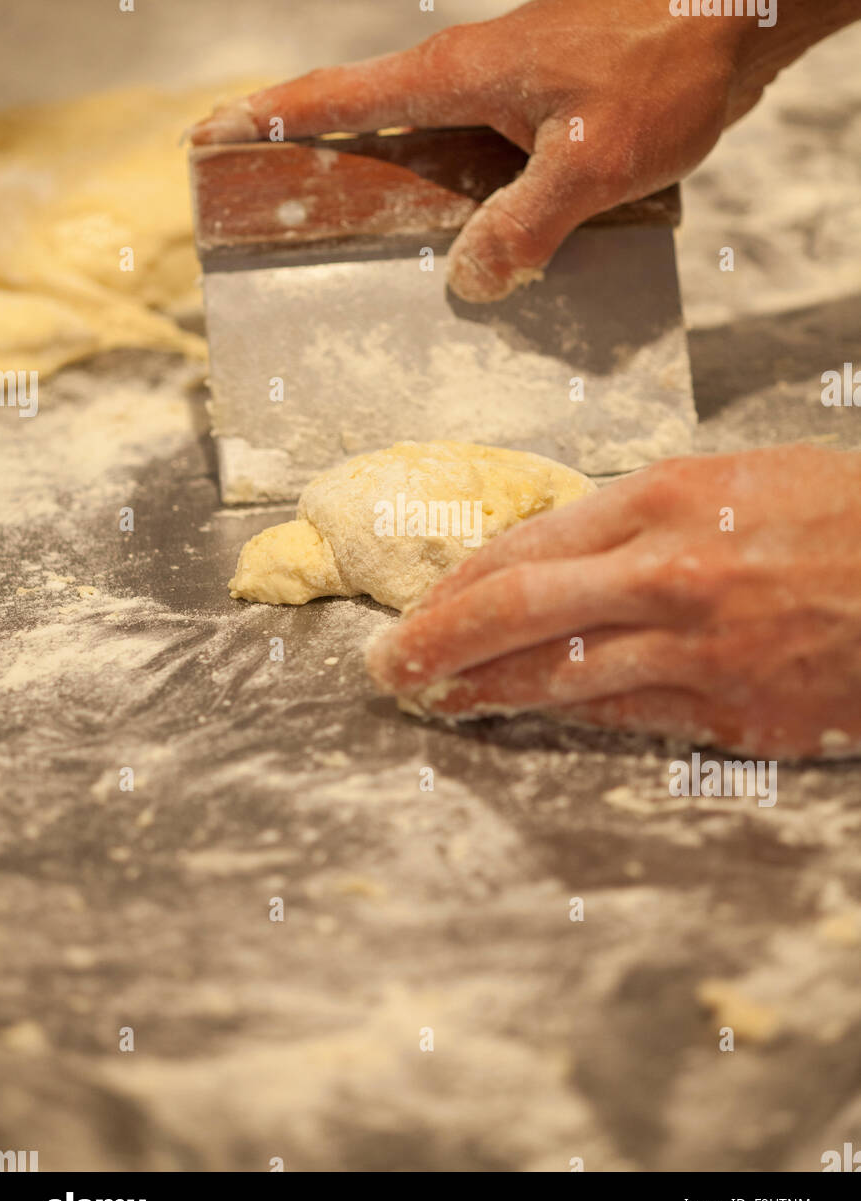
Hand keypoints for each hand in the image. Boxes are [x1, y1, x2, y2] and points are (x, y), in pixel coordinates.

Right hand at [190, 0, 750, 301]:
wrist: (733, 20)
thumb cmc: (661, 69)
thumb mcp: (589, 161)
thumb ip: (524, 225)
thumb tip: (470, 285)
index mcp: (453, 77)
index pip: (333, 96)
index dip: (266, 118)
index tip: (207, 139)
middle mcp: (464, 78)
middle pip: (362, 124)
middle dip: (310, 165)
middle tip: (264, 213)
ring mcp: (500, 89)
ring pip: (420, 146)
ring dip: (386, 188)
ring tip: (355, 247)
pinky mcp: (536, 106)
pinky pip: (470, 155)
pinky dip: (450, 194)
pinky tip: (466, 240)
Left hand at [365, 446, 860, 758]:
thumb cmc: (845, 516)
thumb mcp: (741, 481)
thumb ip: (649, 517)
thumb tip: (568, 554)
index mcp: (668, 497)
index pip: (528, 545)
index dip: (460, 584)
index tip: (421, 605)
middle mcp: (668, 570)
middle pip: (516, 609)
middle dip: (437, 641)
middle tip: (386, 667)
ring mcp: (699, 647)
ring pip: (558, 674)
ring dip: (483, 692)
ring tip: (433, 703)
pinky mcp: (733, 710)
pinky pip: (626, 716)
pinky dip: (565, 716)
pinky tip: (525, 718)